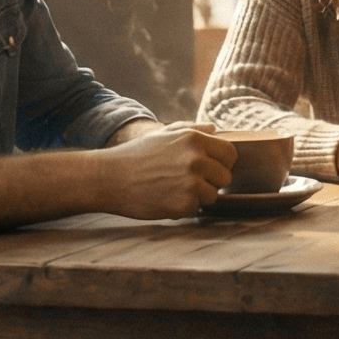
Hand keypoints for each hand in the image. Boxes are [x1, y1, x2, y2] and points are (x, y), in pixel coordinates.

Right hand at [92, 122, 238, 219]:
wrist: (109, 178)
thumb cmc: (136, 155)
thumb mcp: (164, 134)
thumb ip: (192, 130)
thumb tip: (215, 129)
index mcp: (194, 139)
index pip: (230, 153)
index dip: (221, 163)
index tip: (208, 169)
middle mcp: (196, 159)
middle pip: (225, 177)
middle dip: (211, 182)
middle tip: (186, 182)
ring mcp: (191, 182)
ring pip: (213, 195)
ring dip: (198, 196)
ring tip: (173, 190)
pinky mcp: (184, 204)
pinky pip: (196, 208)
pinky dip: (184, 208)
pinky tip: (165, 199)